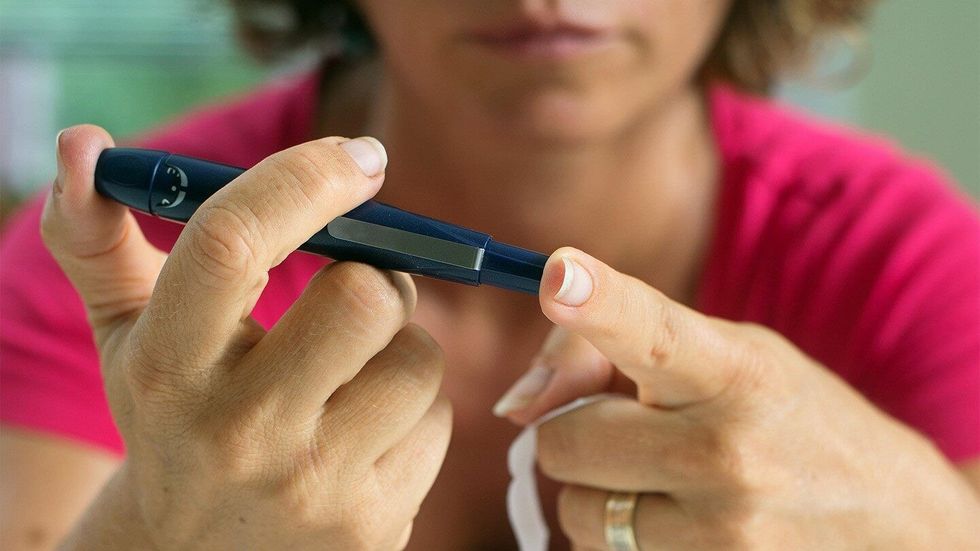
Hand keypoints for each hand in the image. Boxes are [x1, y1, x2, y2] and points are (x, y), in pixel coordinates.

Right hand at [41, 126, 451, 549]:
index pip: (231, 242)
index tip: (359, 159)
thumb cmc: (175, 423)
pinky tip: (367, 434)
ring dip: (402, 348)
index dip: (305, 180)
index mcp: (170, 367)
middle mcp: (239, 430)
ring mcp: (311, 485)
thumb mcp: (131, 340)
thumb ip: (99, 242)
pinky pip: (438, 421)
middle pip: (364, 296)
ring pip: (419, 358)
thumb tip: (83, 144)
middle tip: (362, 284)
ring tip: (354, 375)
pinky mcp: (371, 525)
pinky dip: (415, 411)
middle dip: (381, 274)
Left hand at [496, 247, 979, 548]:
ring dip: (600, 490)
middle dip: (579, 430)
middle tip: (631, 423)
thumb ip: (615, 349)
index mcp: (735, 371)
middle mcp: (727, 453)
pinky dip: (626, 533)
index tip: (557, 274)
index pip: (652, 330)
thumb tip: (515, 405)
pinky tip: (682, 519)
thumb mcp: (727, 354)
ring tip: (667, 476)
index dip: (599, 301)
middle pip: (563, 440)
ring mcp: (722, 533)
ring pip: (575, 510)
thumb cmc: (786, 416)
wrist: (891, 519)